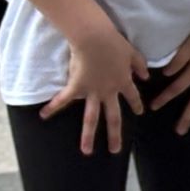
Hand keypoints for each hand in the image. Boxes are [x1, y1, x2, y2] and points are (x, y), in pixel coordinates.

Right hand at [45, 24, 147, 155]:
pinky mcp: (76, 86)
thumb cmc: (115, 43)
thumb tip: (146, 77)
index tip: (140, 112)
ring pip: (91, 118)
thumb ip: (140, 66)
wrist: (95, 39)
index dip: (137, 105)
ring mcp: (92, 92)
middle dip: (114, 135)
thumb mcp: (133, 53)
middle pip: (114, 117)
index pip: (133, 97)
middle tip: (115, 150)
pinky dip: (53, 107)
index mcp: (124, 83)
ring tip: (86, 151)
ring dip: (88, 136)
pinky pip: (63, 99)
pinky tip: (43, 115)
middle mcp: (109, 92)